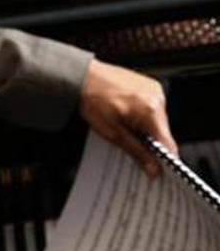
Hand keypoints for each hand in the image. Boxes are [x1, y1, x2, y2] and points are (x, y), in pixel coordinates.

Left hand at [79, 59, 177, 176]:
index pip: (168, 144)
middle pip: (163, 133)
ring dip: (145, 130)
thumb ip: (136, 152)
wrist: (82, 78)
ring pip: (157, 121)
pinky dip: (143, 117)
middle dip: (150, 145)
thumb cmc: (92, 101)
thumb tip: (153, 169)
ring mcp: (154, 90)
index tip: (157, 171)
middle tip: (132, 150)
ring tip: (123, 128)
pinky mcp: (149, 86)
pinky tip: (126, 117)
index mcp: (151, 111)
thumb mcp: (113, 133)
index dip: (164, 161)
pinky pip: (152, 108)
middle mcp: (157, 98)